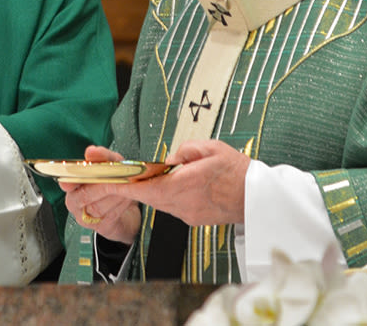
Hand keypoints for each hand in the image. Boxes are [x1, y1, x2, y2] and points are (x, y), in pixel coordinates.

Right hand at [60, 145, 142, 243]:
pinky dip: (122, 205)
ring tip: (128, 185)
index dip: (70, 181)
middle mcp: (75, 202)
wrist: (128, 208)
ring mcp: (86, 217)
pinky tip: (129, 198)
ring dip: (116, 194)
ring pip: (98, 207)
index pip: (66, 182)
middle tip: (119, 177)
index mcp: (72, 184)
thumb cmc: (114, 182)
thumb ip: (102, 157)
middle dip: (104, 185)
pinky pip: (110, 216)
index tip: (73, 180)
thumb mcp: (111, 164)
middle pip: (85, 195)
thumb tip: (91, 151)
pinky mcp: (101, 227)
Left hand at [120, 139, 249, 226]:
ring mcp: (187, 214)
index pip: (146, 188)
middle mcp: (183, 203)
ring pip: (159, 203)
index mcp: (185, 184)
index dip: (125, 186)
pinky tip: (174, 187)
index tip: (109, 183)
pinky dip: (166, 197)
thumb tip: (170, 159)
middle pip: (149, 196)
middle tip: (121, 178)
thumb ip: (185, 150)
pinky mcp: (193, 219)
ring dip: (151, 191)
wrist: (257, 197)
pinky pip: (171, 207)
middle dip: (134, 187)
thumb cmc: (237, 171)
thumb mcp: (211, 148)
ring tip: (149, 179)